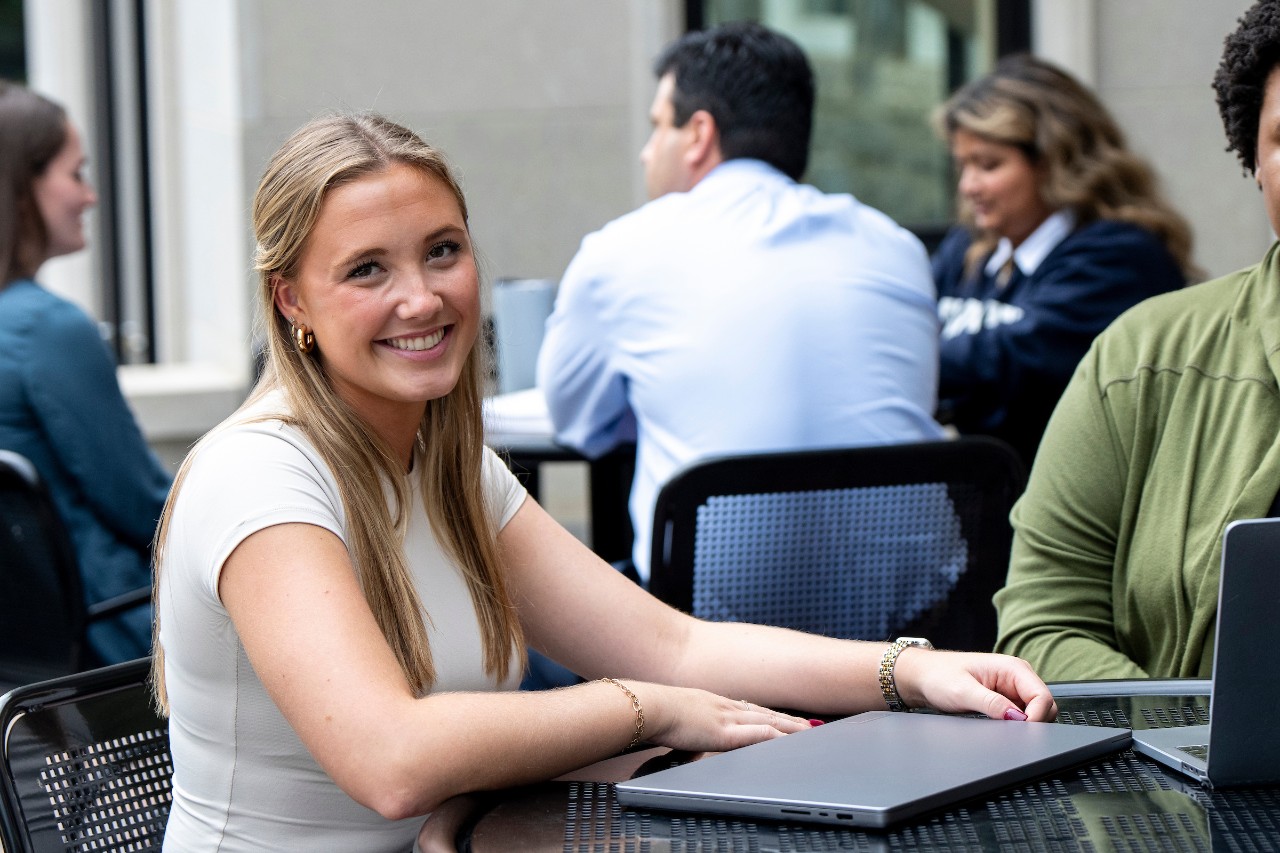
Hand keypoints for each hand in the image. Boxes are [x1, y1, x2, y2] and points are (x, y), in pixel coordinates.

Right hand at [636, 683, 815, 751]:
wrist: (648, 708)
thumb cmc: (655, 714)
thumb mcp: (676, 720)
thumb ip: (686, 729)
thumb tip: (684, 738)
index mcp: (712, 703)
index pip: (747, 709)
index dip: (767, 714)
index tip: (781, 718)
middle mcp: (724, 706)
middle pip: (764, 713)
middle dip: (787, 719)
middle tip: (808, 724)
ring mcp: (727, 718)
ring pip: (768, 721)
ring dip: (790, 727)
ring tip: (810, 731)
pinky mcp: (725, 732)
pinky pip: (759, 733)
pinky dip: (778, 735)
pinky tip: (791, 739)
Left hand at [892, 649, 1057, 721]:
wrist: (922, 676)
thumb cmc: (939, 675)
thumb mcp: (962, 691)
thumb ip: (991, 704)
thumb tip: (1017, 718)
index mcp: (1012, 668)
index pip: (1042, 696)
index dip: (1037, 717)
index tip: (1022, 732)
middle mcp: (1017, 677)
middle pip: (1045, 706)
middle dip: (1035, 723)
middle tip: (1012, 735)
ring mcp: (1013, 689)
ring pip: (1036, 713)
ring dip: (1026, 725)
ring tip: (1003, 731)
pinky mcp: (1006, 700)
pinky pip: (1022, 717)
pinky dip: (1017, 726)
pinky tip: (1001, 729)